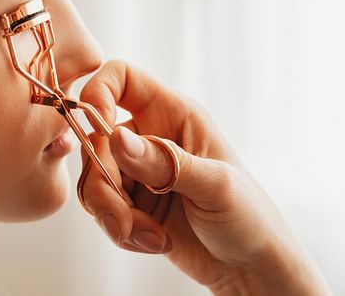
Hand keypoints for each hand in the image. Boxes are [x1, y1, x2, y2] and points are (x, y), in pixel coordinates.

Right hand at [78, 60, 329, 294]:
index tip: (100, 131)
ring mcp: (139, 172)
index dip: (98, 93)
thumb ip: (165, 162)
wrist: (250, 266)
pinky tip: (155, 242)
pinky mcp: (132, 205)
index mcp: (175, 115)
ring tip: (149, 236)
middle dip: (104, 186)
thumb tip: (117, 137)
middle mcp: (152, 137)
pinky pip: (102, 211)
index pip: (122, 78)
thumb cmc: (249, 216)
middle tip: (124, 222)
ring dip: (113, 215)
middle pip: (97, 141)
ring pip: (93, 180)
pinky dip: (121, 232)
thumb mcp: (214, 185)